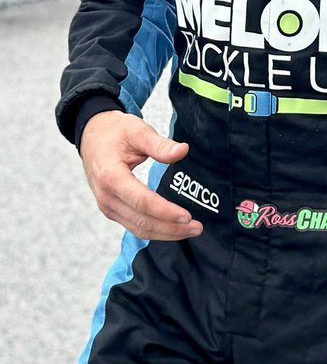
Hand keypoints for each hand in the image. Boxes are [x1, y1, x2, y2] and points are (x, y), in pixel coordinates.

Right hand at [79, 110, 202, 240]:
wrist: (92, 136)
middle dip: (171, 228)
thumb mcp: (138, 131)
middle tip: (197, 228)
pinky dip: (154, 230)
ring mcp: (107, 206)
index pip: (142, 202)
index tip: (187, 216)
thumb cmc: (115, 131)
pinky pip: (133, 225)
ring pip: (138, 228)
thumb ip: (160, 144)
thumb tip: (183, 151)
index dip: (166, 212)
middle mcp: (107, 197)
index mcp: (111, 177)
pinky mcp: (111, 209)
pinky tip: (172, 228)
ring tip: (190, 230)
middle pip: (142, 221)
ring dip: (165, 233)